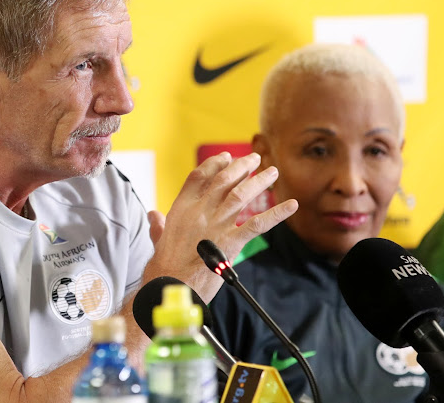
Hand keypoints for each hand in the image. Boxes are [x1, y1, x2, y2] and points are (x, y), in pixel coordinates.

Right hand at [144, 152, 296, 301]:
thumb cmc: (162, 267)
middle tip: (255, 158)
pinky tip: (291, 205)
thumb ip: (158, 225)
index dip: (215, 164)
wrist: (169, 286)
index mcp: (181, 208)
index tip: (227, 157)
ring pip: (241, 195)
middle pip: (224, 180)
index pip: (200, 176)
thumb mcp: (158, 240)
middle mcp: (200, 211)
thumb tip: (153, 215)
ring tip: (272, 172)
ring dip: (260, 181)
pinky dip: (277, 214)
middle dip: (242, 166)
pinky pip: (257, 224)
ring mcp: (216, 225)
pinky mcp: (231, 243)